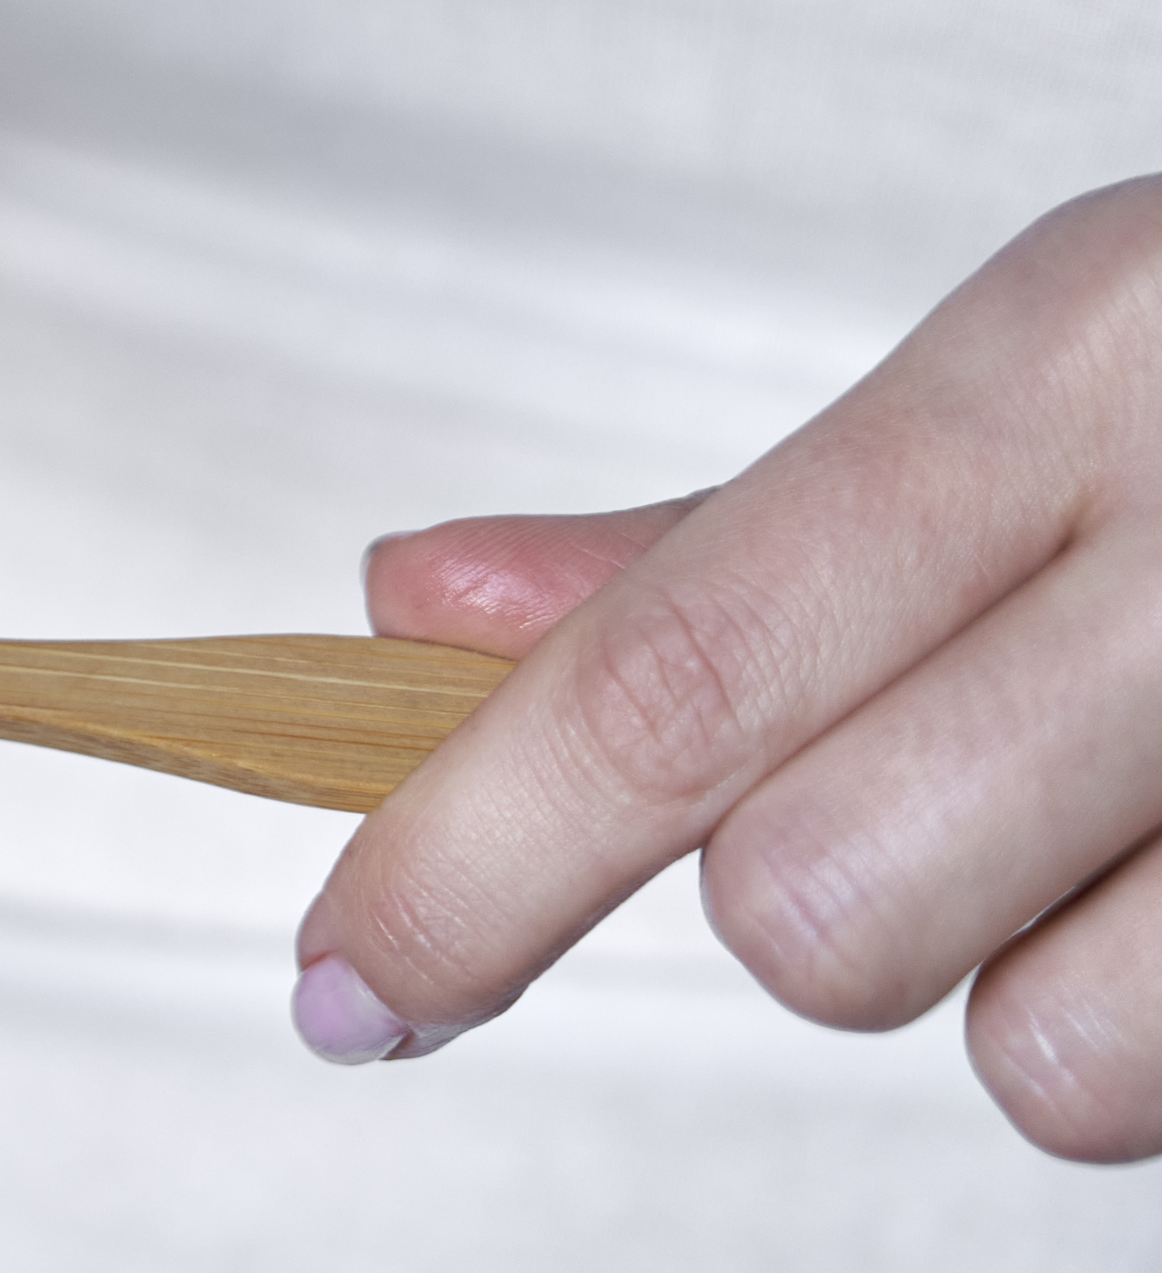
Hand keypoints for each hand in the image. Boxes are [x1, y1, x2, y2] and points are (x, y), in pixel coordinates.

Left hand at [299, 178, 1161, 1159]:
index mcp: (1076, 361)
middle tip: (954, 765)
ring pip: (1048, 1063)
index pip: (682, 670)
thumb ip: (722, 529)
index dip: (467, 861)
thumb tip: (403, 613)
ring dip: (1048, 983)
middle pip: (824, 912)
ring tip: (1148, 803)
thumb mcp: (1045, 369)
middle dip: (819, 899)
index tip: (343, 986)